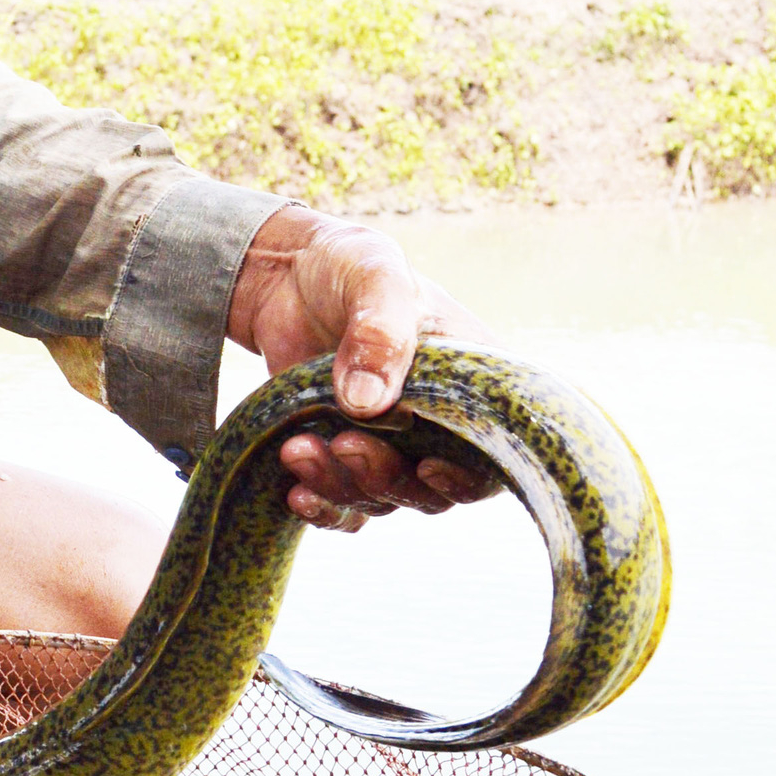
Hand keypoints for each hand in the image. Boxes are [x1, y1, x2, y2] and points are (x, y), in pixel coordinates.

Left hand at [226, 204, 497, 531]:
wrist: (286, 277)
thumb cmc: (351, 267)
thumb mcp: (375, 279)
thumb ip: (381, 331)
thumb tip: (369, 404)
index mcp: (470, 385)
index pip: (490, 454)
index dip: (468, 476)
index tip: (427, 464)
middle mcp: (437, 425)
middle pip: (432, 491)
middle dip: (386, 478)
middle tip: (345, 442)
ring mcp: (390, 446)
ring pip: (381, 498)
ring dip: (341, 485)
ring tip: (297, 448)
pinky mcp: (342, 457)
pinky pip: (343, 506)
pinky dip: (323, 508)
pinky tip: (295, 492)